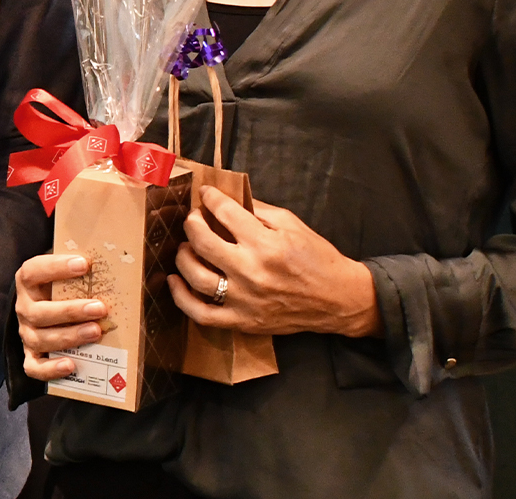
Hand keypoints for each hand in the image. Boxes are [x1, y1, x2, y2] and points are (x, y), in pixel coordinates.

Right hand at [14, 254, 108, 381]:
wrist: (46, 306)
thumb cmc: (62, 287)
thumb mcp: (67, 272)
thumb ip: (82, 266)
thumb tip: (115, 255)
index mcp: (28, 281)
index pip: (34, 271)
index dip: (56, 267)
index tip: (84, 264)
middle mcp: (24, 307)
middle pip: (39, 312)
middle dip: (70, 311)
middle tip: (100, 308)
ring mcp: (26, 333)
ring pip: (41, 339)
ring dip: (69, 336)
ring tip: (96, 332)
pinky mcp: (31, 355)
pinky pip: (34, 367)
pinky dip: (51, 369)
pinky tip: (71, 365)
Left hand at [168, 186, 384, 338]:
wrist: (339, 300)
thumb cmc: (317, 258)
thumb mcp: (292, 224)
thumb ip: (258, 211)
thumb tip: (227, 200)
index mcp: (266, 244)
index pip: (225, 213)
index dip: (211, 198)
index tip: (205, 194)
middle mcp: (251, 271)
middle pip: (203, 242)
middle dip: (192, 223)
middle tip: (193, 218)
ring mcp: (244, 300)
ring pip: (196, 277)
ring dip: (183, 256)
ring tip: (186, 246)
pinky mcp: (242, 321)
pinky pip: (202, 314)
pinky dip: (182, 299)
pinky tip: (176, 282)